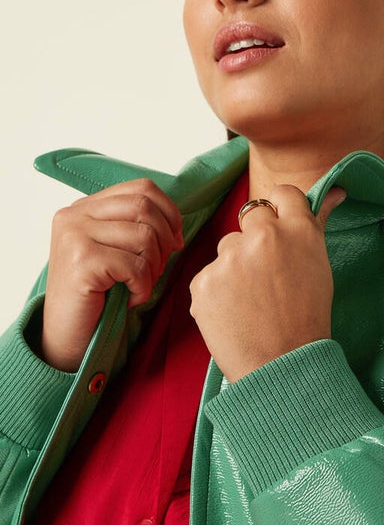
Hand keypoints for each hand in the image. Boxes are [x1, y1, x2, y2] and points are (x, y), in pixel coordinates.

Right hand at [42, 179, 183, 371]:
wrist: (67, 335)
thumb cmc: (97, 295)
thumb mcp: (116, 251)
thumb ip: (136, 227)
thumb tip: (175, 226)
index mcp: (85, 207)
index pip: (141, 188)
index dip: (169, 212)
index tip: (175, 240)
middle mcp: (75, 215)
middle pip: (144, 208)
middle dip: (164, 241)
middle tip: (157, 269)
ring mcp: (75, 235)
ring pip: (144, 236)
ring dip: (153, 268)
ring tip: (140, 285)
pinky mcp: (82, 261)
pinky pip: (135, 266)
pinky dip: (142, 287)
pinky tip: (130, 298)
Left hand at [189, 185, 344, 382]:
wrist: (282, 366)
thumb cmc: (307, 319)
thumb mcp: (320, 266)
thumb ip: (315, 225)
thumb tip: (336, 191)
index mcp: (298, 230)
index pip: (282, 193)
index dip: (281, 210)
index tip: (281, 228)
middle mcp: (263, 236)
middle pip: (252, 216)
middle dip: (256, 239)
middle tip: (266, 275)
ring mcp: (230, 258)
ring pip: (228, 248)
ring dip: (235, 266)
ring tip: (251, 301)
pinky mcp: (203, 281)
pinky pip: (209, 276)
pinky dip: (218, 292)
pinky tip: (235, 313)